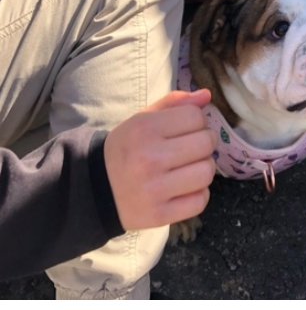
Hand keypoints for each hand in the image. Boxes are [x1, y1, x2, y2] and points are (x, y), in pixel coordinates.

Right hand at [103, 90, 216, 231]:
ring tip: (189, 169)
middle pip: (206, 144)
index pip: (195, 117)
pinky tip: (184, 189)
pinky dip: (198, 194)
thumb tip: (207, 95)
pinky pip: (201, 200)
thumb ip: (173, 105)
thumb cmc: (126, 150)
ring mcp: (155, 188)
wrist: (95, 189)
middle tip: (192, 150)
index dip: (197, 122)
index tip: (186, 130)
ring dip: (203, 169)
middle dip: (205, 144)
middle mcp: (149, 158)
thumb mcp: (141, 121)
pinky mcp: (160, 214)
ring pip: (207, 172)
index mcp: (143, 129)